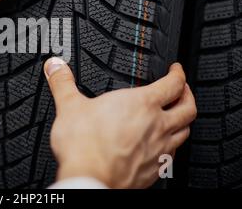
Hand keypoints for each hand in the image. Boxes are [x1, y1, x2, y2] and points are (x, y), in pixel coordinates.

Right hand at [44, 58, 196, 188]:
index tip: (175, 70)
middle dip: (188, 95)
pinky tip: (161, 146)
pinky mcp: (155, 170)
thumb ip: (62, 82)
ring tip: (176, 116)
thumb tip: (55, 66)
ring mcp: (159, 149)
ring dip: (183, 121)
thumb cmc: (84, 145)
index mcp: (141, 104)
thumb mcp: (69, 105)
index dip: (178, 73)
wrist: (89, 178)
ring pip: (185, 131)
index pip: (173, 84)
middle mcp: (156, 125)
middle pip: (188, 107)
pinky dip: (172, 145)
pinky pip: (173, 155)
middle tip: (182, 90)